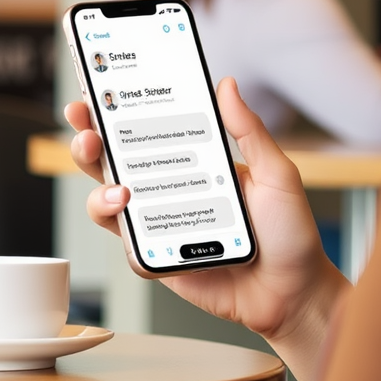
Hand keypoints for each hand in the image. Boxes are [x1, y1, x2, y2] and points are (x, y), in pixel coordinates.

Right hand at [66, 78, 348, 380]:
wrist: (293, 294)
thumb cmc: (290, 234)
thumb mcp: (276, 174)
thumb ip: (249, 131)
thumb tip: (227, 86)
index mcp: (191, 160)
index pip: (144, 129)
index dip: (112, 112)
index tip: (93, 93)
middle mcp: (168, 189)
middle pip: (110, 162)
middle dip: (87, 144)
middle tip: (88, 136)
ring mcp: (159, 225)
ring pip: (106, 204)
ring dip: (99, 193)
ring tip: (118, 192)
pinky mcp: (158, 260)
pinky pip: (130, 248)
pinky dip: (132, 241)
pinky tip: (149, 237)